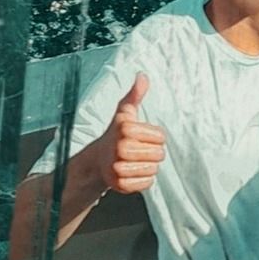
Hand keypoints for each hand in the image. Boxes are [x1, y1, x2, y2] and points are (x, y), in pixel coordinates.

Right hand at [98, 73, 166, 196]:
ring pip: (153, 169)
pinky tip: (134, 172)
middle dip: (153, 153)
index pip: (161, 137)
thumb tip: (142, 76)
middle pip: (159, 154)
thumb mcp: (124, 113)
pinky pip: (147, 183)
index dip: (156, 138)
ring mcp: (118, 167)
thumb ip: (135, 94)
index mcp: (125, 128)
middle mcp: (120, 147)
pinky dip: (144, 180)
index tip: (143, 137)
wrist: (97, 160)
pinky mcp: (120, 184)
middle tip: (140, 151)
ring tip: (136, 161)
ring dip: (149, 167)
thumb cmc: (116, 134)